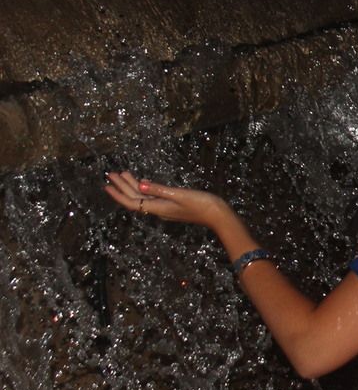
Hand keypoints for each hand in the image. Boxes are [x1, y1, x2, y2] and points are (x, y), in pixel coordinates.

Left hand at [105, 170, 230, 228]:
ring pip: (143, 197)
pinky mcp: (172, 205)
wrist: (218, 215)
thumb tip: (140, 183)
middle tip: (111, 174)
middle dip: (122, 186)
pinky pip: (152, 197)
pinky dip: (144, 189)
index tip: (107, 184)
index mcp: (158, 207)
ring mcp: (165, 208)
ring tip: (124, 174)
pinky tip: (143, 182)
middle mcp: (158, 209)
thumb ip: (159, 189)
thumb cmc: (201, 204)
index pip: (131, 202)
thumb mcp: (179, 195)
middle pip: (135, 198)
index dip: (118, 194)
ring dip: (132, 186)